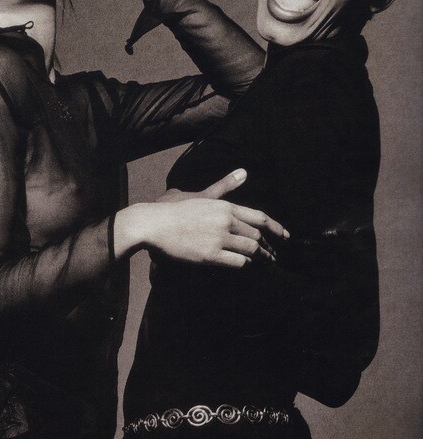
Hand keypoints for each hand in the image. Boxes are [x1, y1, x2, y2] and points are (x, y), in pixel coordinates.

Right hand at [115, 169, 288, 268]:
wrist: (153, 223)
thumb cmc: (173, 209)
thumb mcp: (200, 194)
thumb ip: (223, 186)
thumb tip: (244, 172)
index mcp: (225, 206)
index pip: (260, 218)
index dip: (277, 229)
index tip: (286, 237)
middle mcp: (225, 221)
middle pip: (258, 236)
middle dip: (269, 247)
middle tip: (274, 255)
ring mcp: (219, 238)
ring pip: (251, 250)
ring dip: (262, 258)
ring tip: (266, 263)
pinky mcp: (210, 255)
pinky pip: (238, 262)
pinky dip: (246, 265)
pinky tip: (247, 266)